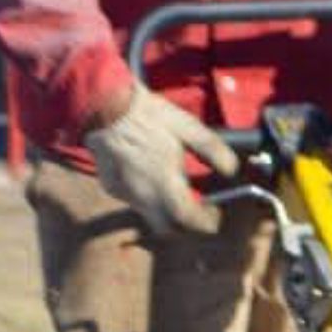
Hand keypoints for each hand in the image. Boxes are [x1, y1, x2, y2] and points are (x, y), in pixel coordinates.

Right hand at [84, 85, 237, 237]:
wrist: (100, 102)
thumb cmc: (146, 114)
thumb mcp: (188, 127)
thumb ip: (213, 151)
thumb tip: (231, 170)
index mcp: (165, 185)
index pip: (191, 222)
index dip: (207, 221)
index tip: (213, 212)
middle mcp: (143, 196)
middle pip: (168, 229)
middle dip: (184, 225)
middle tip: (194, 207)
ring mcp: (123, 193)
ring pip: (149, 215)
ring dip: (163, 209)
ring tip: (170, 185)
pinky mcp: (109, 185)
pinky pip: (131, 200)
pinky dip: (143, 195)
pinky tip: (145, 174)